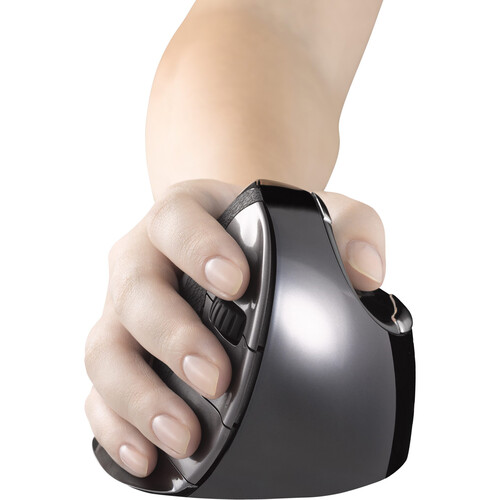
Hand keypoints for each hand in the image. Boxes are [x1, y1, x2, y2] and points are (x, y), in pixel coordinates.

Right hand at [84, 179, 385, 477]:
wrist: (231, 249)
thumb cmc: (267, 236)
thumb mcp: (318, 217)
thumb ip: (352, 231)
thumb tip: (366, 274)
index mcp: (186, 215)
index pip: (175, 219)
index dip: (196, 247)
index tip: (234, 283)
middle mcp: (145, 261)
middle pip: (135, 292)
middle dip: (172, 337)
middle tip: (217, 376)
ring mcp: (126, 310)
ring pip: (106, 349)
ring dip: (138, 395)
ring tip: (183, 434)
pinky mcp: (121, 353)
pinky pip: (99, 390)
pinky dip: (116, 425)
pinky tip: (146, 453)